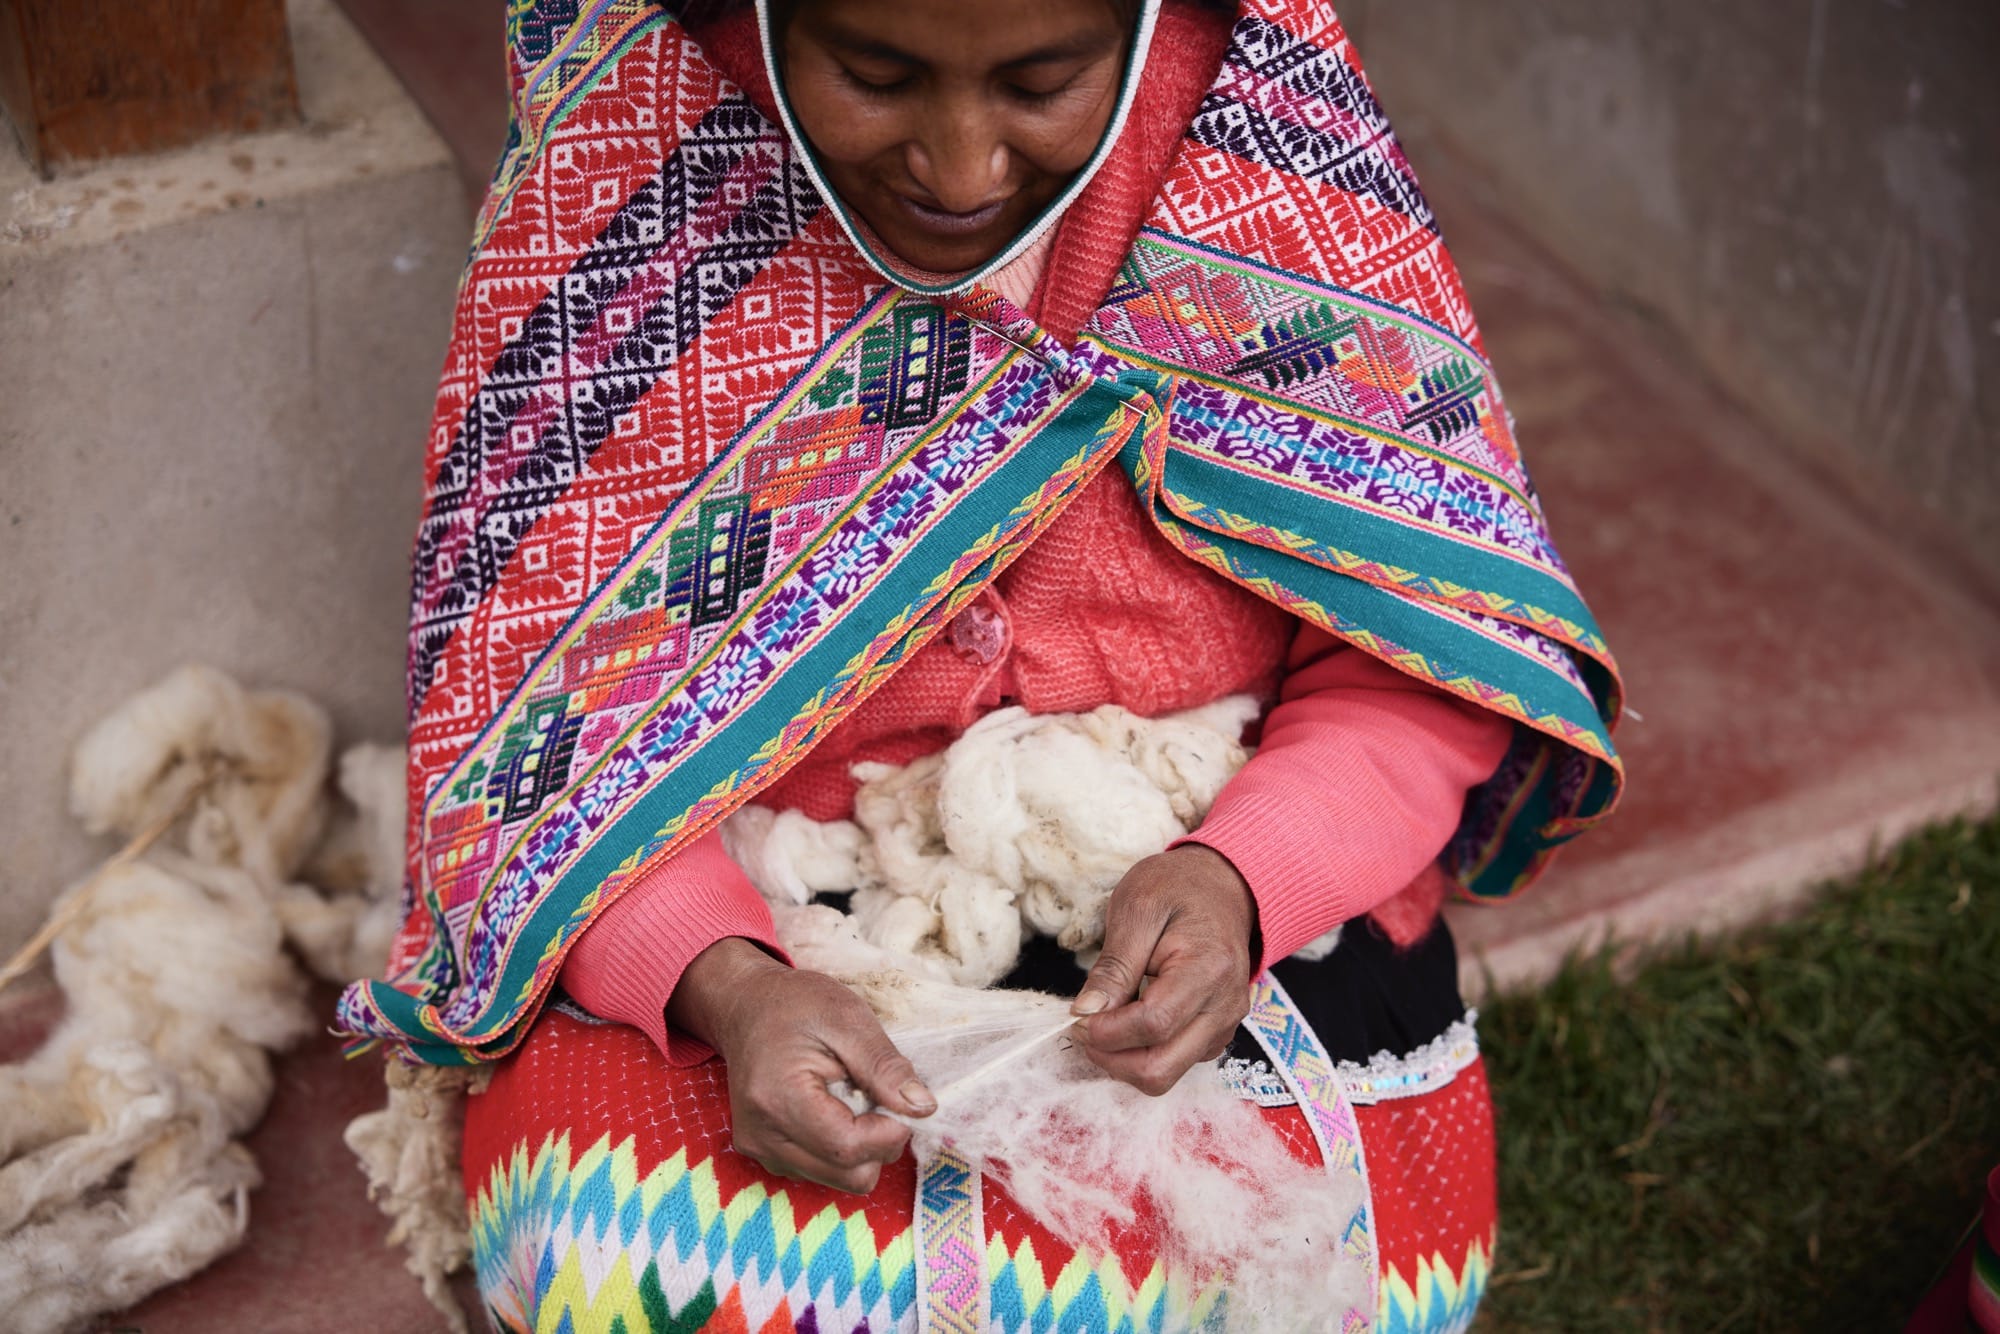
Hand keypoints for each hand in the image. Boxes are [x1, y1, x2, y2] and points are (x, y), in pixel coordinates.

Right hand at [667, 938, 934, 1193]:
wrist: (747, 1007)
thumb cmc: (797, 1005)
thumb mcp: (849, 1020)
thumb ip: (885, 1067)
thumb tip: (922, 1108)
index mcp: (778, 1099)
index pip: (849, 1148)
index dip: (890, 1131)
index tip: (900, 1099)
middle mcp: (763, 1136)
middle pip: (850, 1175)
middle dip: (879, 1141)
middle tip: (875, 1094)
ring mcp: (761, 1150)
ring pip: (841, 1179)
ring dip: (862, 1146)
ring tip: (850, 1097)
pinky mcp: (766, 1156)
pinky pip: (824, 1171)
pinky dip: (841, 1148)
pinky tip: (832, 1109)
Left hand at [1071, 845, 1258, 1094]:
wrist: (1222, 887)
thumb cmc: (1177, 889)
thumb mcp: (1135, 910)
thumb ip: (1113, 967)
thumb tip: (1086, 1013)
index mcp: (1208, 969)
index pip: (1153, 1024)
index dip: (1107, 1032)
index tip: (1077, 1016)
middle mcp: (1224, 1007)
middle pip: (1161, 1068)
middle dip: (1111, 1058)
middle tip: (1083, 1027)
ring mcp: (1224, 1025)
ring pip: (1166, 1074)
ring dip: (1124, 1059)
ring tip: (1104, 1021)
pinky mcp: (1216, 1035)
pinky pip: (1176, 1063)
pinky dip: (1142, 1053)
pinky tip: (1127, 1022)